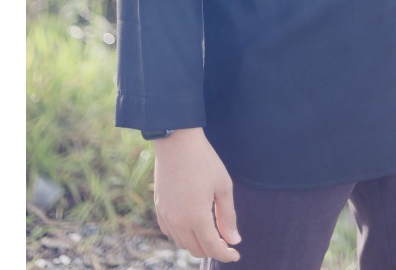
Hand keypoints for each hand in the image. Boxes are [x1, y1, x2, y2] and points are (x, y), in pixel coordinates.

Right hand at [152, 128, 240, 262]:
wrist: (177, 141)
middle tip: (225, 240)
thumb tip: (234, 240)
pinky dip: (183, 235)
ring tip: (211, 230)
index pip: (212, 248)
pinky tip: (192, 224)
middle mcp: (179, 221)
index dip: (226, 254)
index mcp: (197, 217)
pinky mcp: (159, 208)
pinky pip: (171, 232)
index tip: (236, 254)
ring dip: (198, 243)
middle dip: (213, 249)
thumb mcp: (223, 186)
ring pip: (183, 243)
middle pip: (197, 249)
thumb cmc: (204, 161)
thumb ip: (228, 216)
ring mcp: (166, 216)